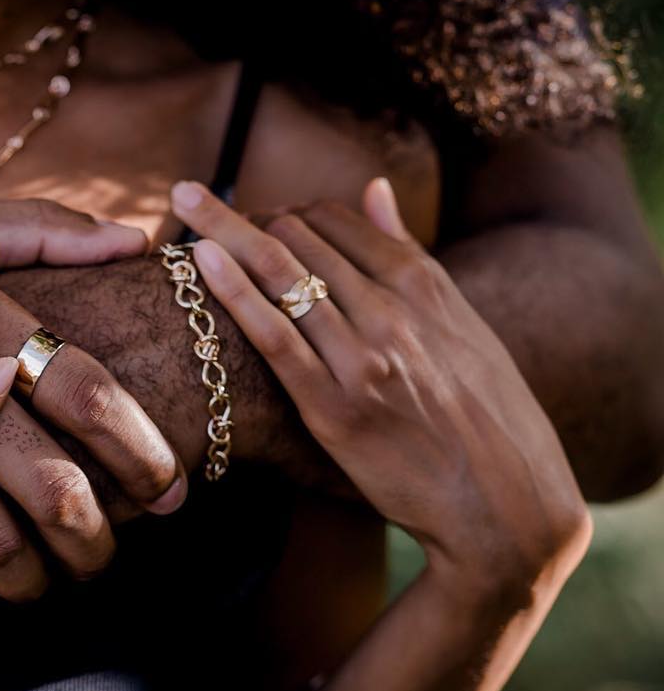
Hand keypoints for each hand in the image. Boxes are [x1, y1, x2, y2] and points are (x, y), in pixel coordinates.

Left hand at [173, 177, 589, 594]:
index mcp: (424, 285)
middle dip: (248, 219)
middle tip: (203, 217)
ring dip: (226, 231)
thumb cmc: (484, 416)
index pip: (336, 219)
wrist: (506, 502)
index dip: (285, 211)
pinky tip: (201, 259)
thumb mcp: (461, 323)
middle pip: (300, 236)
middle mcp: (393, 310)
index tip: (254, 219)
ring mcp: (363, 358)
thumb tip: (374, 188)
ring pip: (283, 271)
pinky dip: (235, 293)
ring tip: (183, 201)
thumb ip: (409, 254)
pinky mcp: (335, 409)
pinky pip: (275, 337)